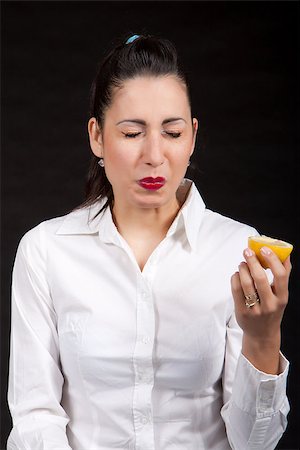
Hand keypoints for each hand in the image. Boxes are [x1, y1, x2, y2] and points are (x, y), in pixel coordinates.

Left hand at [231, 247, 291, 372]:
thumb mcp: (281, 295)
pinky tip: (237, 274)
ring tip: (242, 263)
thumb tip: (285, 254)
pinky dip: (235, 278)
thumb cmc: (272, 309)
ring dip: (242, 268)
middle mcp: (270, 305)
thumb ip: (283, 276)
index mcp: (282, 298)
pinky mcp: (242, 312)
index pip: (280, 276)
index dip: (272, 260)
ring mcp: (255, 309)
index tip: (265, 249)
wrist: (262, 334)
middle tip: (247, 251)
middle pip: (260, 278)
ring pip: (245, 283)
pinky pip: (235, 290)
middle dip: (252, 261)